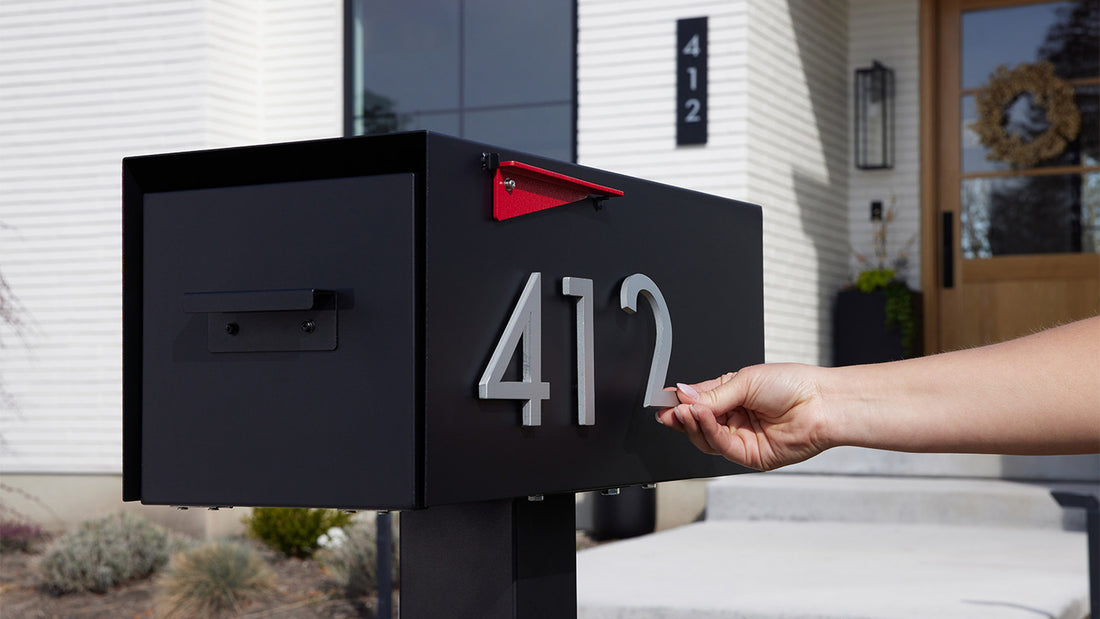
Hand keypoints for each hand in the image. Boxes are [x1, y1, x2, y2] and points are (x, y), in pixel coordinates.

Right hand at [655, 364, 833, 470]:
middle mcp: (735, 419)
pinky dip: (708, 432)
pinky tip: (703, 418)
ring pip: (705, 439)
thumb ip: (712, 393)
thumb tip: (682, 395)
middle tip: (671, 410)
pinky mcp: (750, 456)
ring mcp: (741, 439)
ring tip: (687, 411)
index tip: (663, 401)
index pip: (698, 403)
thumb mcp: (745, 380)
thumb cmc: (794, 385)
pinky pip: (721, 447)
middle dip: (682, 417)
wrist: (821, 403)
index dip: (679, 404)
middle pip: (697, 424)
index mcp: (732, 396)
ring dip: (693, 424)